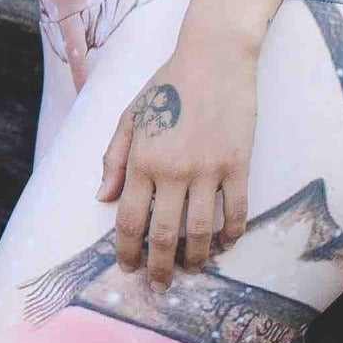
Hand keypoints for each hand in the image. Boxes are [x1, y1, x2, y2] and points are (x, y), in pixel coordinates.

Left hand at [100, 27, 261, 285]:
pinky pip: (236, 210)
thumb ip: (115, 159)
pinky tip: (226, 244)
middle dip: (159, 266)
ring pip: (202, 230)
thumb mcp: (130, 116)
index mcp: (142, 160)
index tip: (128, 267)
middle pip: (164, 234)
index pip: (130, 219)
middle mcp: (173, 170)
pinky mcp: (238, 164)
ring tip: (192, 268)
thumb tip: (103, 197)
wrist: (214, 57)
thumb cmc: (168, 85)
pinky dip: (232, 233)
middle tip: (159, 285)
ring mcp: (208, 169)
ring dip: (197, 258)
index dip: (127, 250)